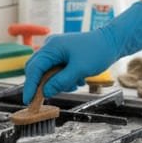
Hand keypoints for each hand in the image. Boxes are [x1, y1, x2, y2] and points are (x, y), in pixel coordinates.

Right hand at [22, 0, 141, 102]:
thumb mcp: (79, 70)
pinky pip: (56, 69)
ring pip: (48, 72)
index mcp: (52, 47)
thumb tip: (45, 91)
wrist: (112, 41)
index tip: (29, 101)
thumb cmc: (98, 51)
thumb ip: (60, 81)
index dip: (30, 86)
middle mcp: (51, 47)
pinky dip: (64, 78)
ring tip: (75, 83)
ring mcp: (57, 50)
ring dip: (58, 82)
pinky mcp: (63, 54)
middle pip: (37, 70)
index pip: (34, 69)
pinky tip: (78, 79)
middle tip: (49, 97)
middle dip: (44, 84)